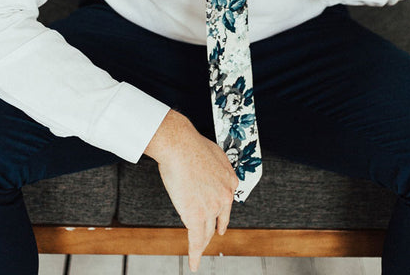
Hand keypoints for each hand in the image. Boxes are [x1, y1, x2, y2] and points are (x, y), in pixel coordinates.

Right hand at [144, 110, 238, 270]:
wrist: (180, 146)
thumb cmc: (191, 145)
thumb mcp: (215, 154)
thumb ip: (217, 167)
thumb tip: (214, 172)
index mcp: (230, 181)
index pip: (226, 205)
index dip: (220, 215)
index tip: (218, 224)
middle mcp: (224, 196)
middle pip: (217, 220)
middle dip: (212, 230)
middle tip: (208, 238)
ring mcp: (211, 208)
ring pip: (207, 232)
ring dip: (202, 244)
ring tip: (199, 253)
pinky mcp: (196, 216)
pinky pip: (196, 240)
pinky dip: (195, 255)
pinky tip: (194, 264)